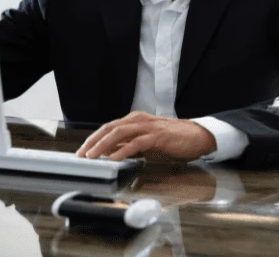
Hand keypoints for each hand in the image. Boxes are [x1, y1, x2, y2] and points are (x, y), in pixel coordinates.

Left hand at [76, 111, 216, 161]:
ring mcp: (148, 126)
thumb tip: (110, 153)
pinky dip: (123, 150)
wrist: (196, 135)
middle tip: (82, 154)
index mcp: (134, 120)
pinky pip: (137, 142)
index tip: (82, 150)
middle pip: (110, 128)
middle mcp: (139, 120)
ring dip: (103, 145)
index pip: (108, 127)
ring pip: (120, 133)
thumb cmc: (172, 139)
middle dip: (93, 141)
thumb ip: (129, 145)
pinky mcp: (158, 136)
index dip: (94, 138)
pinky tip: (114, 158)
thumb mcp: (146, 142)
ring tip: (93, 156)